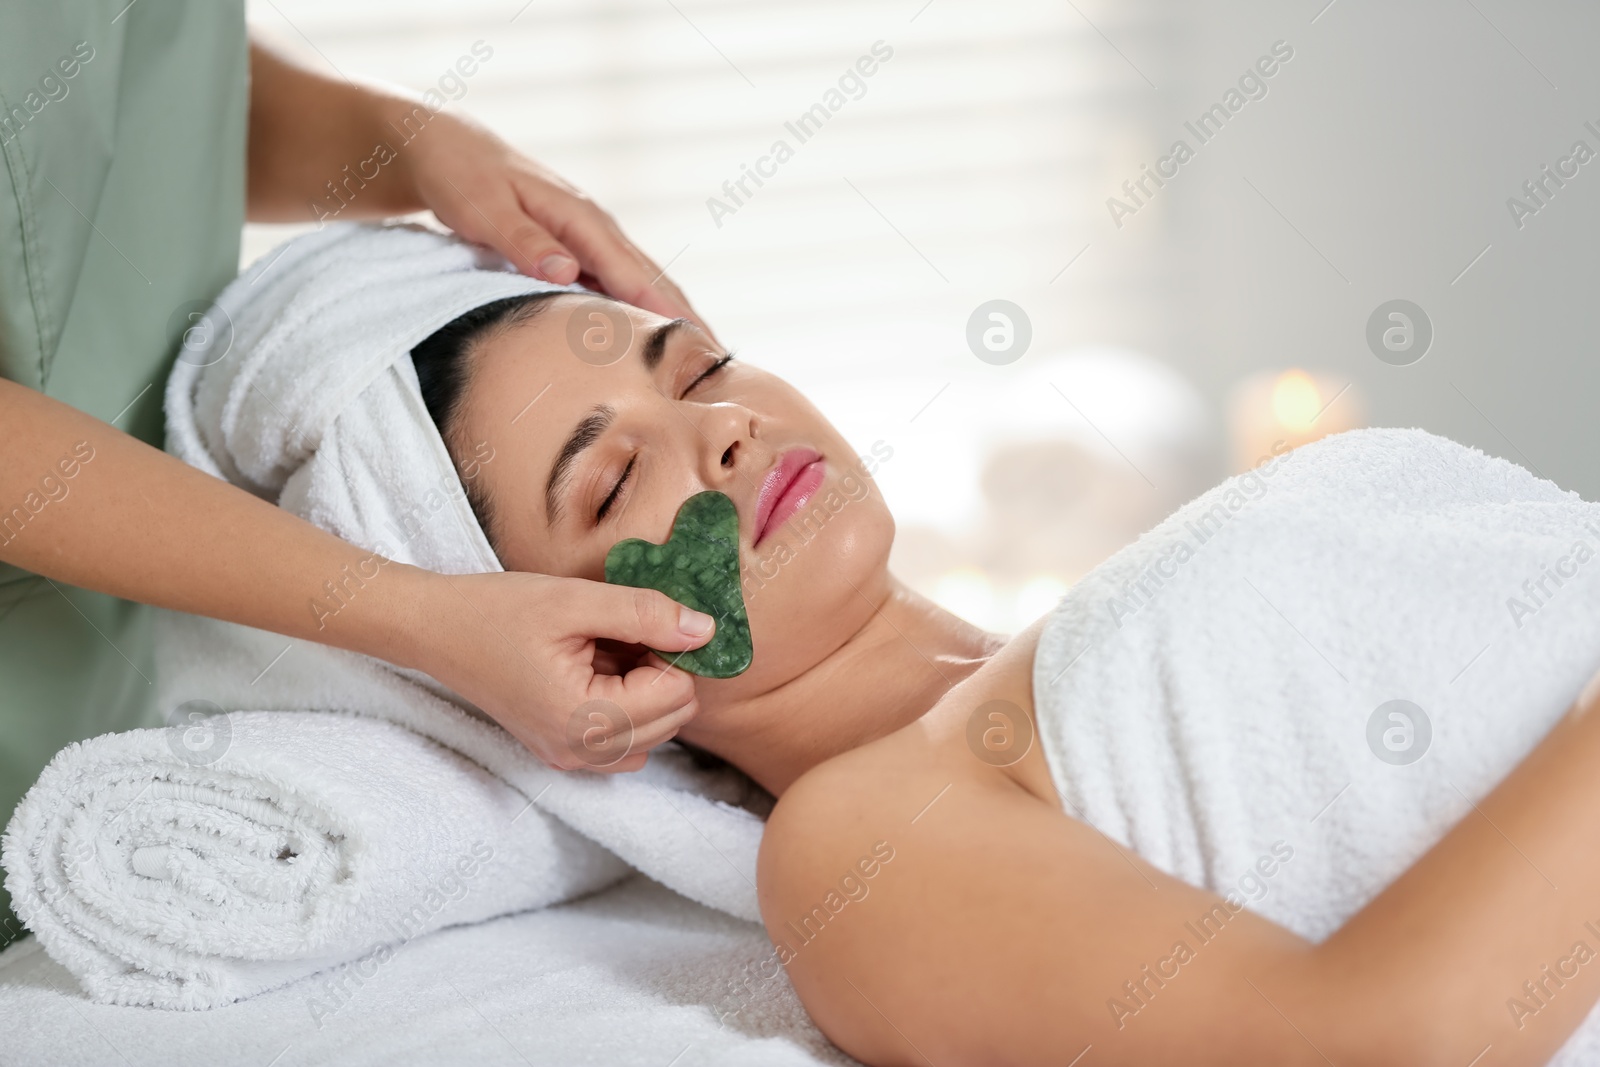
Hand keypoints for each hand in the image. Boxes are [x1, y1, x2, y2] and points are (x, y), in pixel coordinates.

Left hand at [392, 108, 715, 339]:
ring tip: (699, 359)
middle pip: (652, 279)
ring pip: (638, 282)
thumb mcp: (482, 208)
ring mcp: (587, 238)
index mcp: (579, 218)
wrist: (446, 148)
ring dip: (670, 317)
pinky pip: (616, 284)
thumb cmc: (460, 177)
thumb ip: (523, 241)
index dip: (667, 312)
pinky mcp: (575, 248)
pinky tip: (647, 337)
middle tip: (721, 366)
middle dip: (687, 319)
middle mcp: (593, 227)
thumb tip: (566, 272)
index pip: (634, 274)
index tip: (699, 344)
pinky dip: (639, 310)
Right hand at [406, 569, 715, 772]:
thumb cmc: (498, 610)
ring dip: (648, 690)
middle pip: (673, 719)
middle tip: (626, 632)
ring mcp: (569, 759)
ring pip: (654, 733)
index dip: (674, 651)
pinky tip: (600, 673)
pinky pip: (624, 742)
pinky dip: (628, 708)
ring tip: (609, 650)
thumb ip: (646, 614)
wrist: (436, 630)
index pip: (677, 695)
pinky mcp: (562, 752)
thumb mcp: (576, 600)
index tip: (645, 619)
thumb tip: (706, 630)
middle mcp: (578, 753)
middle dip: (663, 671)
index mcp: (582, 719)